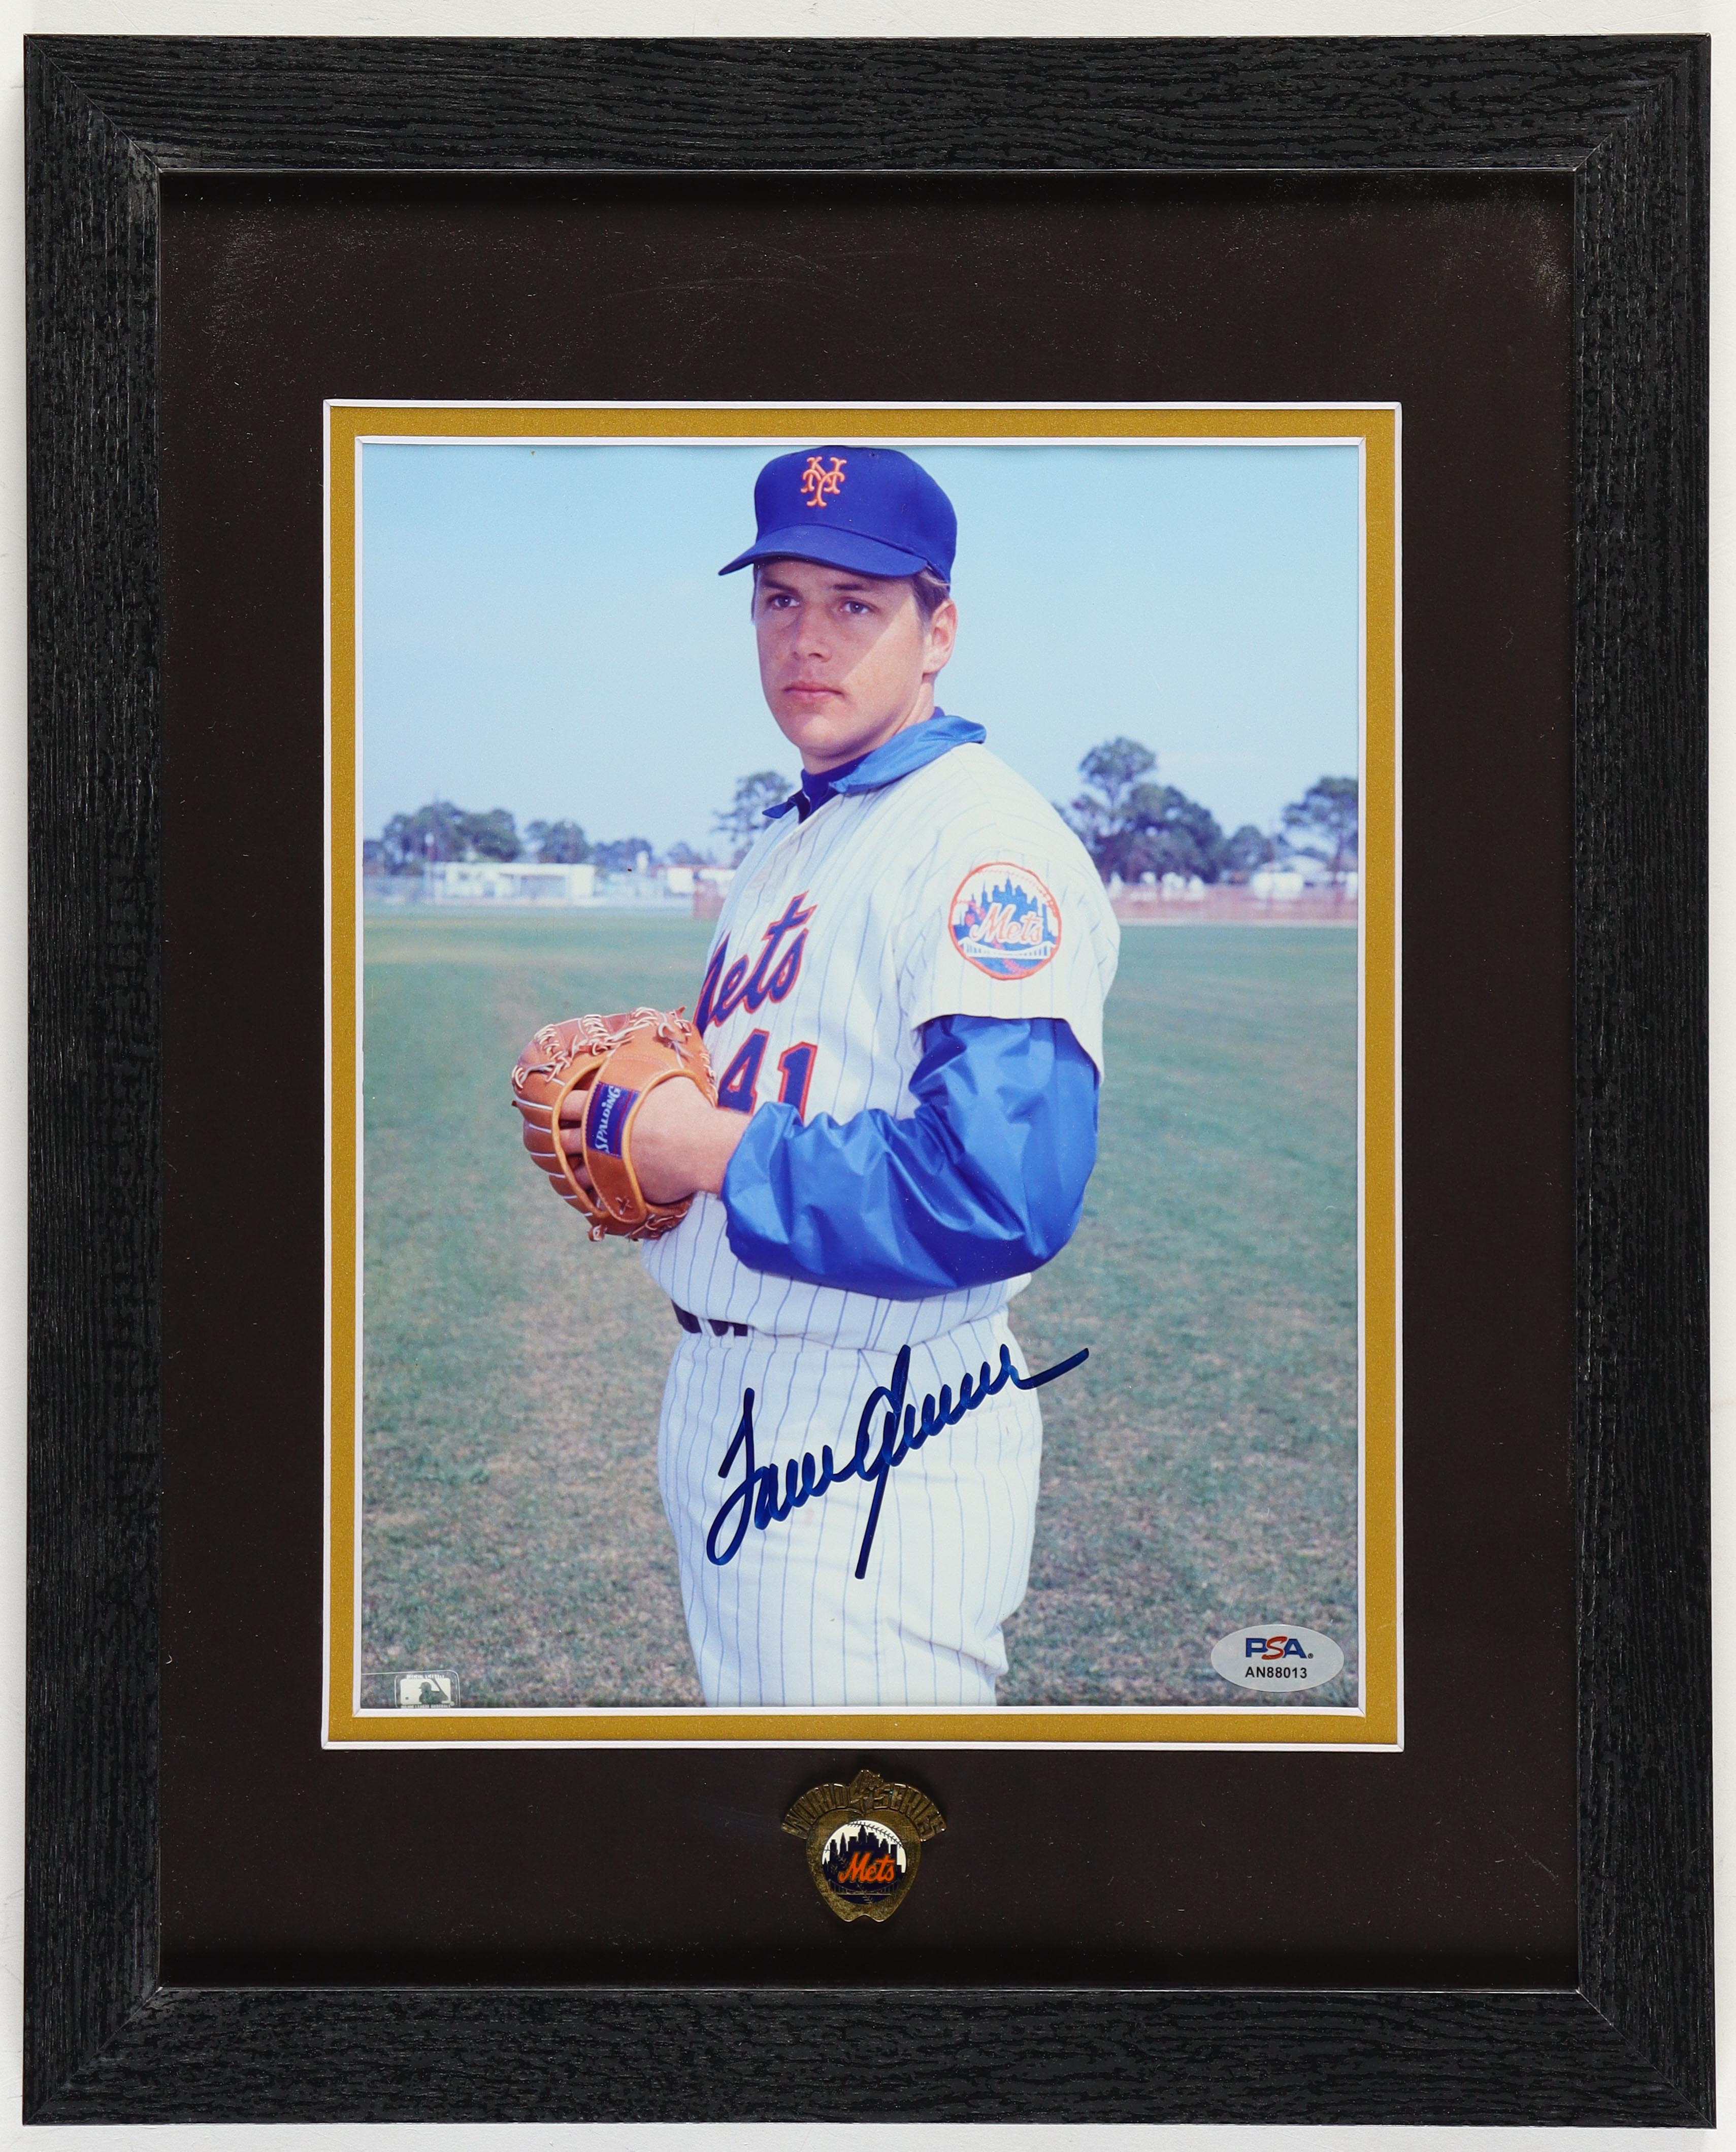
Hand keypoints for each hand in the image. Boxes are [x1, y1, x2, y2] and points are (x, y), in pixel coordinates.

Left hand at [560, 1078, 748, 1204]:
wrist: (700, 1147)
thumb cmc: (686, 1108)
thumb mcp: (666, 1079)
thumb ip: (647, 1075)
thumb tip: (650, 1066)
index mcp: (602, 1105)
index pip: (568, 1103)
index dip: (567, 1106)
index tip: (569, 1110)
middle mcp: (597, 1136)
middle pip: (564, 1138)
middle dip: (564, 1139)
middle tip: (568, 1139)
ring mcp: (605, 1165)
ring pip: (576, 1172)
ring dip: (576, 1171)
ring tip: (580, 1169)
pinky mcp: (618, 1189)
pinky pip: (599, 1194)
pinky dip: (598, 1193)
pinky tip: (600, 1191)